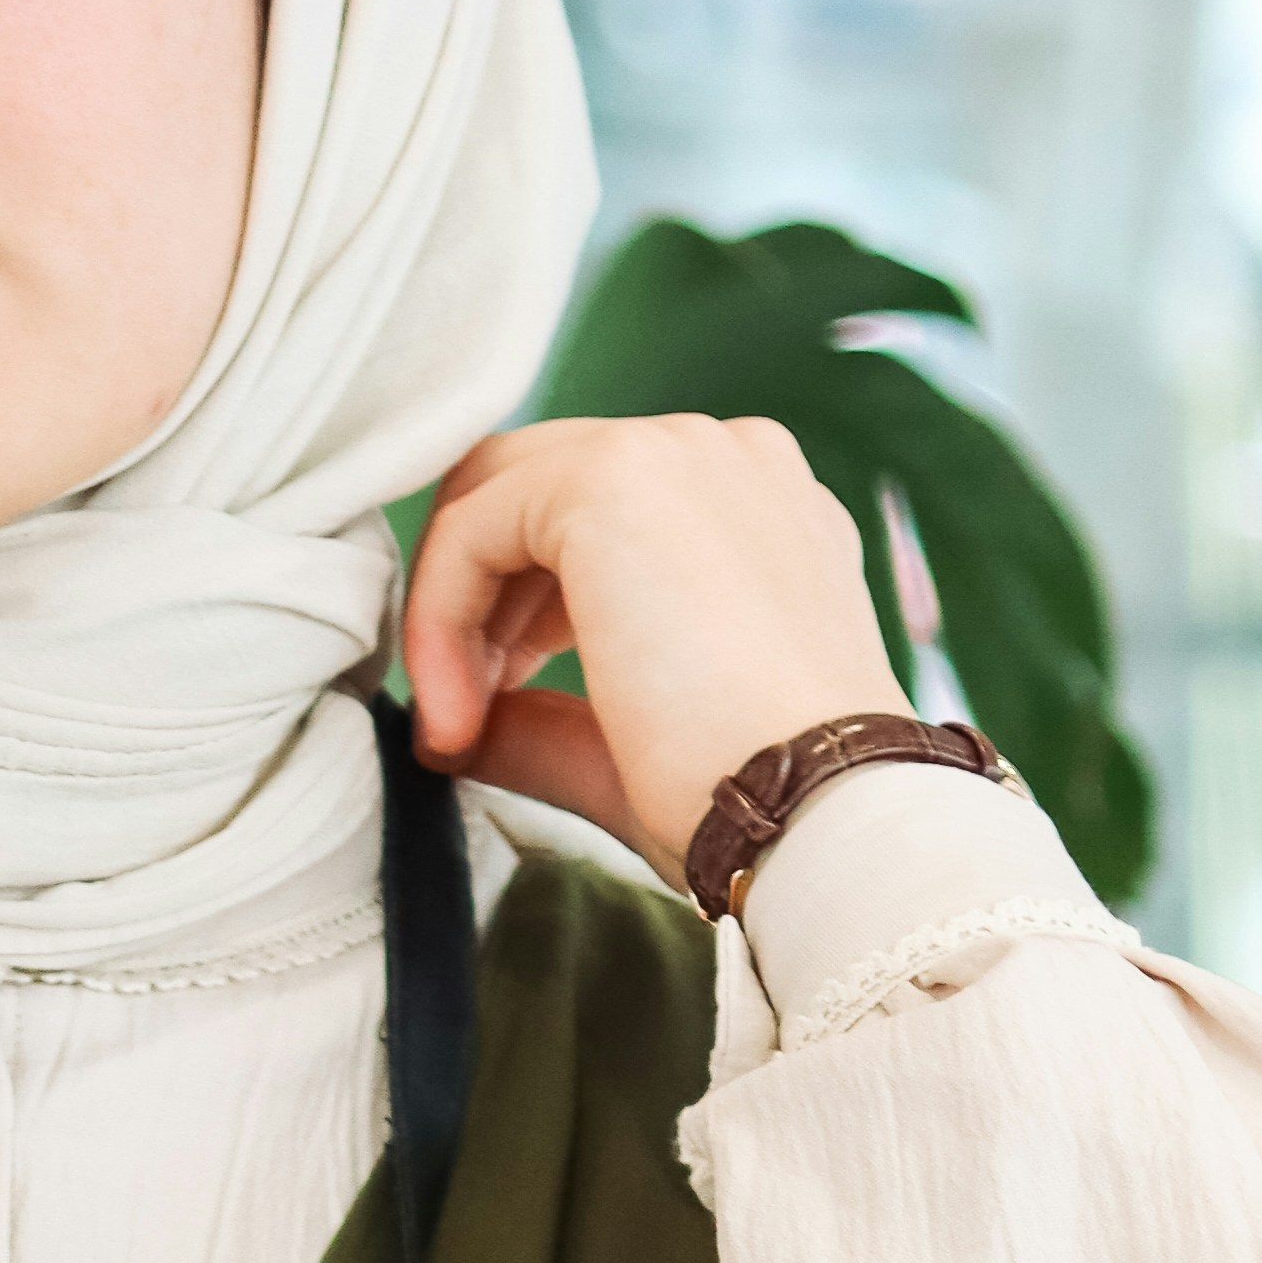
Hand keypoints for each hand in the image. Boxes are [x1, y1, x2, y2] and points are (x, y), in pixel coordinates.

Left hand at [400, 417, 908, 890]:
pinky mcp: (615, 475)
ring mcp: (674, 451)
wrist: (821, 812)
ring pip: (499, 491)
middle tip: (462, 719)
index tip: (484, 722)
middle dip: (477, 601)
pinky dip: (440, 614)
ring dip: (454, 611)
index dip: (513, 618)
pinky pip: (476, 520)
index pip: (591, 522)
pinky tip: (457, 717)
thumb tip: (460, 728)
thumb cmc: (752, 803)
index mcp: (746, 510)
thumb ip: (544, 722)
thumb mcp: (629, 752)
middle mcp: (717, 458)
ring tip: (458, 729)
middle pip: (536, 486)